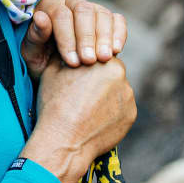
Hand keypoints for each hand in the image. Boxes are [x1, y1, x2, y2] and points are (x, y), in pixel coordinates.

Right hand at [20, 57, 135, 182]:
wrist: (64, 141)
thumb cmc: (55, 104)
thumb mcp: (52, 70)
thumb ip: (67, 51)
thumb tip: (68, 41)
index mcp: (104, 60)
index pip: (98, 54)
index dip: (87, 64)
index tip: (77, 75)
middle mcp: (121, 76)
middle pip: (110, 72)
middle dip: (99, 79)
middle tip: (81, 93)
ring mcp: (128, 97)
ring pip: (117, 90)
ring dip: (106, 95)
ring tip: (86, 108)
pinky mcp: (131, 116)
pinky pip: (121, 108)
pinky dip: (111, 111)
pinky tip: (94, 119)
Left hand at [22, 0, 126, 77]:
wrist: (58, 71)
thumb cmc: (41, 60)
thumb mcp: (32, 54)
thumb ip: (35, 36)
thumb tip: (40, 17)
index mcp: (49, 6)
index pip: (60, 15)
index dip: (67, 38)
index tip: (72, 61)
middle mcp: (70, 2)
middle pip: (83, 11)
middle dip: (86, 37)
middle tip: (88, 60)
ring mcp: (91, 8)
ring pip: (101, 14)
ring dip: (103, 37)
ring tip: (103, 58)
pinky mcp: (108, 18)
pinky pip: (117, 20)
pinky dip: (118, 34)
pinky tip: (115, 50)